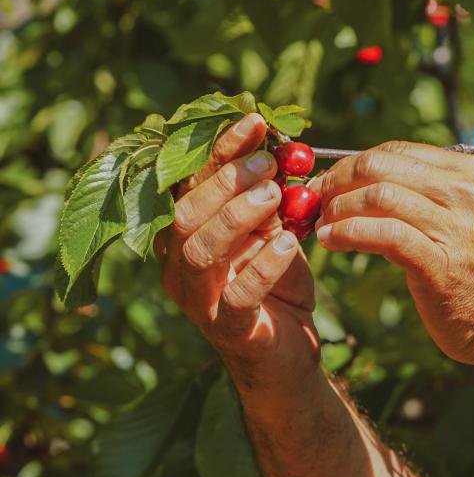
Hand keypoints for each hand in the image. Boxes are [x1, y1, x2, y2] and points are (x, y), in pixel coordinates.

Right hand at [155, 114, 318, 395]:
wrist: (288, 352)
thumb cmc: (276, 287)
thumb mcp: (272, 234)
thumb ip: (267, 201)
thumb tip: (279, 150)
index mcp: (186, 236)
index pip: (191, 185)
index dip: (220, 150)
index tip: (256, 123)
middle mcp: (180, 266)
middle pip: (185, 214)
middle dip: (227, 181)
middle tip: (270, 164)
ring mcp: (200, 300)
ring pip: (199, 250)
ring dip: (237, 215)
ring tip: (276, 195)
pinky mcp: (229, 329)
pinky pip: (238, 296)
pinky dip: (263, 265)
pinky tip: (290, 244)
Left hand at [313, 141, 473, 363]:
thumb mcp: (464, 216)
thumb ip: (422, 194)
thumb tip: (358, 184)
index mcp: (470, 172)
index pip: (395, 150)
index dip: (351, 164)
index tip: (328, 182)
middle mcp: (466, 191)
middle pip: (380, 165)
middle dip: (338, 180)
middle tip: (317, 201)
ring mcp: (457, 227)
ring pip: (378, 195)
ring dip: (338, 208)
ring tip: (322, 225)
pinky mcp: (442, 263)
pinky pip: (384, 233)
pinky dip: (348, 232)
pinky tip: (332, 241)